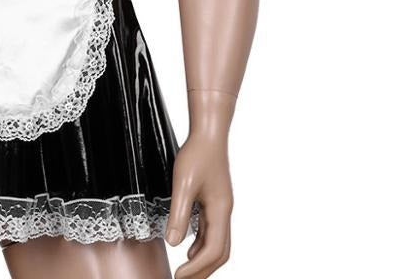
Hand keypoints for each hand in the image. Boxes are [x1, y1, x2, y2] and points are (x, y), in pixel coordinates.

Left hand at [165, 131, 232, 278]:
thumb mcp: (183, 184)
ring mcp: (221, 206)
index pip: (213, 250)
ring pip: (217, 243)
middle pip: (220, 252)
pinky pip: (212, 230)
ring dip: (204, 260)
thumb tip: (174, 244)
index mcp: (220, 210)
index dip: (197, 267)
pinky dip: (202, 245)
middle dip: (204, 270)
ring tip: (186, 271)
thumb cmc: (196, 154)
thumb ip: (180, 214)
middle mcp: (224, 212)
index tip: (179, 276)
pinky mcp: (214, 200)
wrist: (208, 133)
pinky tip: (189, 248)